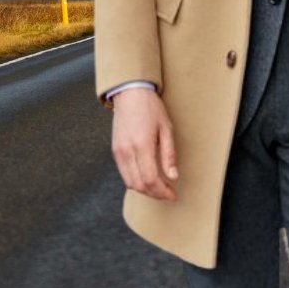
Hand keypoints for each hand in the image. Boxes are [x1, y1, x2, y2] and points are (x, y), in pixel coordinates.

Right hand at [111, 87, 178, 201]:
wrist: (130, 93)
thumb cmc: (151, 108)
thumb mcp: (166, 128)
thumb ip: (169, 154)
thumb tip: (173, 176)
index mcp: (142, 146)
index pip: (151, 180)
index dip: (162, 192)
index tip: (173, 194)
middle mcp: (127, 152)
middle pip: (139, 185)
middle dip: (155, 194)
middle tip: (168, 193)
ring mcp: (119, 152)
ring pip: (130, 182)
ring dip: (145, 189)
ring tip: (159, 187)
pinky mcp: (115, 151)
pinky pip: (124, 174)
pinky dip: (135, 181)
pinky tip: (147, 177)